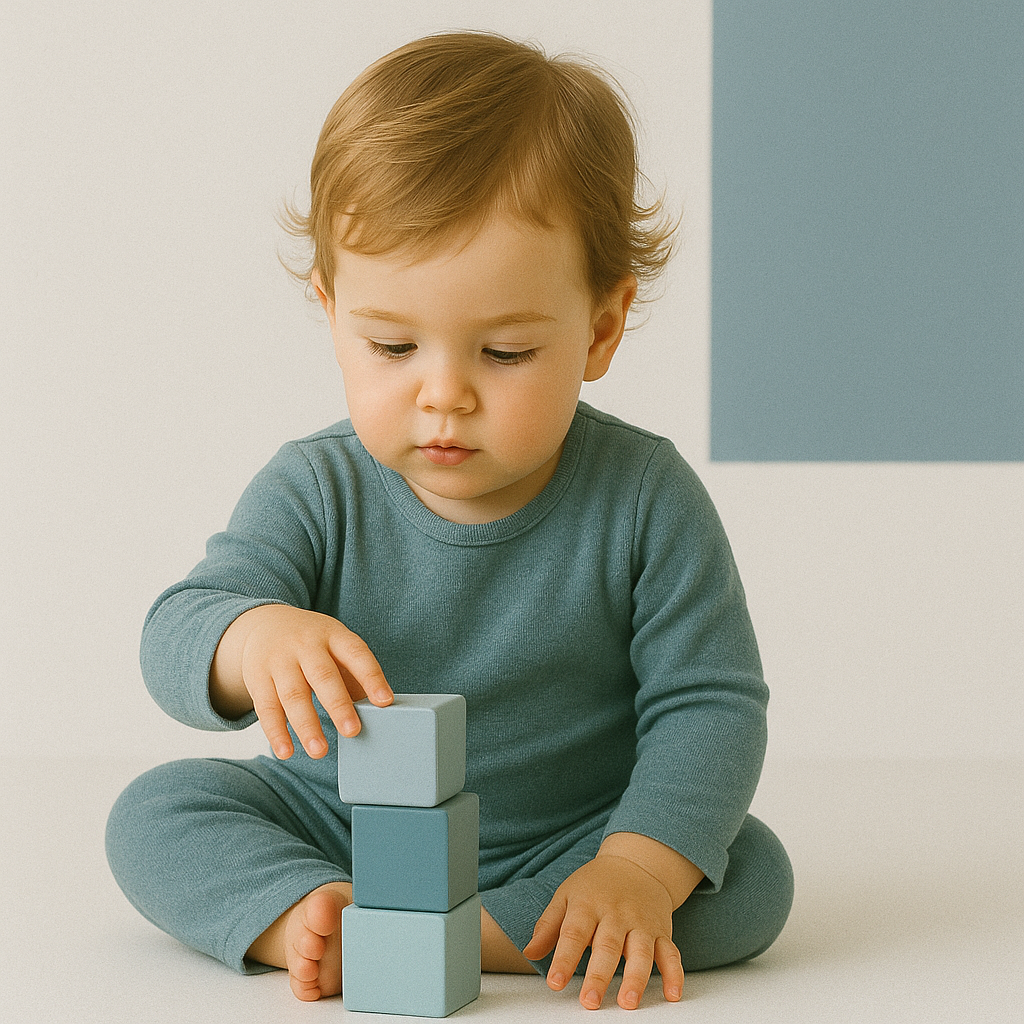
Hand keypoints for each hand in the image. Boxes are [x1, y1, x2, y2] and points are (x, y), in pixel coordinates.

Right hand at [210, 604, 392, 758]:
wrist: (264, 623)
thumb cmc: (312, 643)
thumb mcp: (335, 646)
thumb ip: (352, 675)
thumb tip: (374, 712)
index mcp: (333, 635)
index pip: (356, 654)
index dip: (371, 677)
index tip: (385, 701)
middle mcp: (306, 645)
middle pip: (323, 676)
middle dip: (338, 705)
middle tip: (352, 731)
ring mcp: (279, 660)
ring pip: (293, 695)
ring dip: (306, 726)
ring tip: (319, 751)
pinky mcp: (257, 677)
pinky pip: (266, 707)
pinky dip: (276, 732)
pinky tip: (286, 752)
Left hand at [523, 853, 683, 1010]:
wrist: (636, 863)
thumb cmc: (596, 884)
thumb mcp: (567, 895)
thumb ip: (548, 925)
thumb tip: (529, 952)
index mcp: (588, 904)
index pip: (574, 932)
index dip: (564, 958)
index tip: (555, 982)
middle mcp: (616, 913)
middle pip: (608, 945)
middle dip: (599, 974)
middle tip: (590, 1001)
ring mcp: (641, 923)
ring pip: (641, 951)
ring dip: (636, 978)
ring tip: (628, 1002)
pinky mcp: (662, 931)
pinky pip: (671, 953)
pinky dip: (674, 974)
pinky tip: (672, 994)